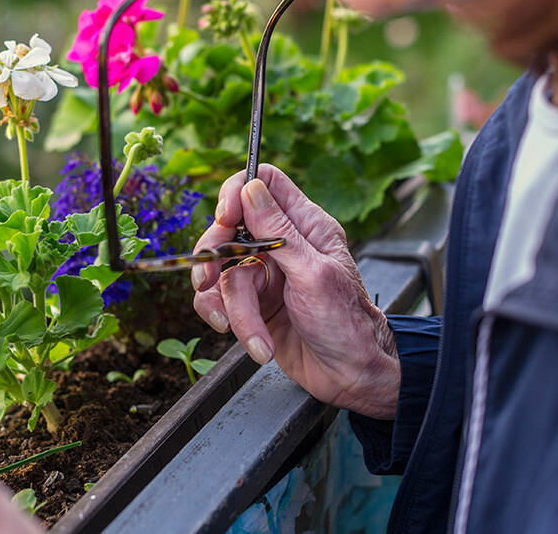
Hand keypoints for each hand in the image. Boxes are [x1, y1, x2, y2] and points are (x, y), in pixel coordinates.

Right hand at [191, 164, 399, 418]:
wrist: (350, 375)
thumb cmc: (346, 323)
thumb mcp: (314, 273)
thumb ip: (279, 232)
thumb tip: (251, 188)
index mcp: (304, 225)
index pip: (264, 183)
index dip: (238, 191)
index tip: (225, 217)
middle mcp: (281, 246)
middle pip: (229, 229)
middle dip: (215, 256)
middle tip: (207, 279)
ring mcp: (265, 276)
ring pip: (223, 274)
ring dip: (231, 309)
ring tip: (249, 334)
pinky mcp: (253, 305)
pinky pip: (222, 302)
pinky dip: (232, 323)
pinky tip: (255, 344)